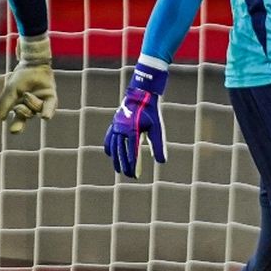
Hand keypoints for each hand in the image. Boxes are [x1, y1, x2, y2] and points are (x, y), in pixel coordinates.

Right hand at [0, 34, 56, 133]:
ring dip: (30, 104)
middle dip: (21, 120)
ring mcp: (41, 102)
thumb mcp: (10, 90)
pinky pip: (50, 107)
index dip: (17, 127)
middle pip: (26, 117)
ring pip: (36, 110)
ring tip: (26, 94)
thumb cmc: (20, 77)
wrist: (32, 63)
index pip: (18, 120)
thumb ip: (3, 104)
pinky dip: (47, 111)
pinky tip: (44, 117)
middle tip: (16, 122)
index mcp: (20, 107)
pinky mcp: (50, 97)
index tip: (13, 131)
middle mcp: (31, 107)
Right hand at [104, 60, 166, 177]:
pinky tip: (110, 153)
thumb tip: (161, 161)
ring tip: (118, 169)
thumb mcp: (157, 128)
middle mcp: (122, 130)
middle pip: (121, 152)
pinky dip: (109, 146)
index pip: (131, 152)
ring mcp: (116, 126)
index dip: (132, 165)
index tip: (134, 175)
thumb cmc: (151, 112)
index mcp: (132, 131)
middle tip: (129, 175)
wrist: (141, 95)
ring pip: (114, 146)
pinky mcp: (114, 123)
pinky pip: (109, 137)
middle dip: (125, 165)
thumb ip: (158, 145)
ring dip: (116, 159)